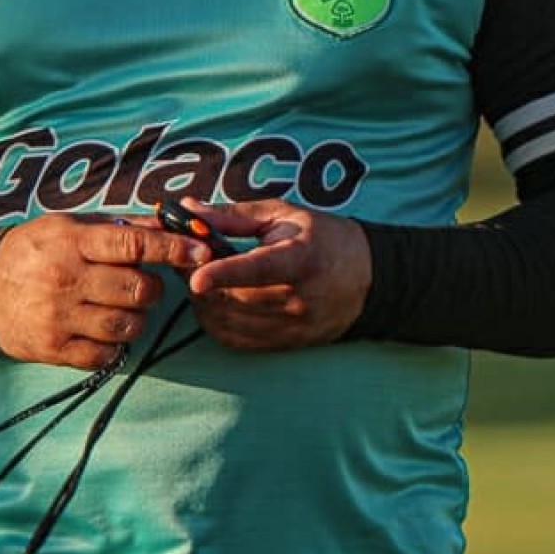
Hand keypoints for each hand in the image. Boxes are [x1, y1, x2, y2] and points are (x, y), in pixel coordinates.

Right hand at [0, 214, 204, 369]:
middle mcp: (67, 278)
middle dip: (153, 288)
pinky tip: (104, 330)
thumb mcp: (71, 224)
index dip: (173, 250)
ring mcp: (59, 317)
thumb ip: (122, 226)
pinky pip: (105, 355)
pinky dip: (115, 346)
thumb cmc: (36, 250)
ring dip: (137, 318)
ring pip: (127, 326)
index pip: (134, 245)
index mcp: (73, 241)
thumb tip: (173, 224)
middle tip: (142, 284)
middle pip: (138, 290)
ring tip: (124, 306)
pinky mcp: (53, 348)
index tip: (201, 252)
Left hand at [184, 199, 371, 351]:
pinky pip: (237, 342)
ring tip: (201, 280)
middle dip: (200, 282)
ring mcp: (293, 326)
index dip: (225, 274)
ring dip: (204, 303)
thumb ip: (234, 215)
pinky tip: (216, 303)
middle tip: (186, 261)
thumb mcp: (285, 215)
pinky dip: (216, 323)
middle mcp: (299, 298)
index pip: (259, 270)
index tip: (196, 277)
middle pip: (235, 299)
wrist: (368, 278)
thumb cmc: (324, 238)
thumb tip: (189, 210)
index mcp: (301, 259)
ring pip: (230, 323)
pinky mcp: (287, 344)